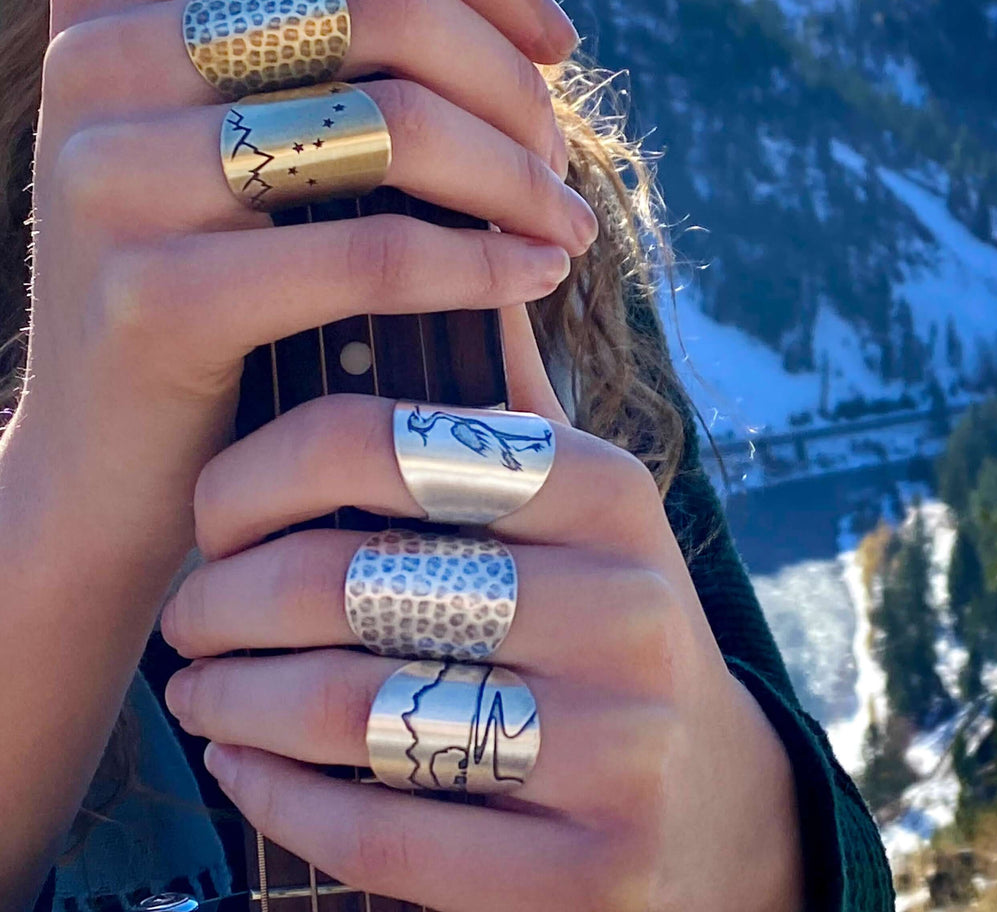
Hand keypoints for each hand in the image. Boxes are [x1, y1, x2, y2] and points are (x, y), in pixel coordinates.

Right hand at [19, 0, 586, 569]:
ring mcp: (112, 173)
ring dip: (514, 175)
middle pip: (379, 2)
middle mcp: (99, 57)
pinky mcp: (152, 295)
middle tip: (559, 162)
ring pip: (392, 122)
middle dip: (510, 85)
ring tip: (561, 223)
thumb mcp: (252, 139)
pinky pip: (374, 251)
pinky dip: (482, 261)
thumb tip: (519, 8)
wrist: (116, 462)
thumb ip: (333, 51)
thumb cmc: (225, 286)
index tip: (556, 41)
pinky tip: (535, 274)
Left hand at [160, 307, 803, 911]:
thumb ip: (506, 398)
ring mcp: (619, 745)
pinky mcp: (593, 869)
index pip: (389, 442)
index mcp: (606, 491)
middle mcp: (626, 606)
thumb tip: (448, 246)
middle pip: (354, 583)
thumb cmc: (601, 616)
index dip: (260, 472)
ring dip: (237, 702)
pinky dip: (282, 798)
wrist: (709, 793)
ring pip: (359, 709)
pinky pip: (388, 831)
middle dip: (226, 602)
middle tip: (187, 617)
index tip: (211, 511)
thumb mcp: (576, 500)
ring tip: (196, 692)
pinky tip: (243, 771)